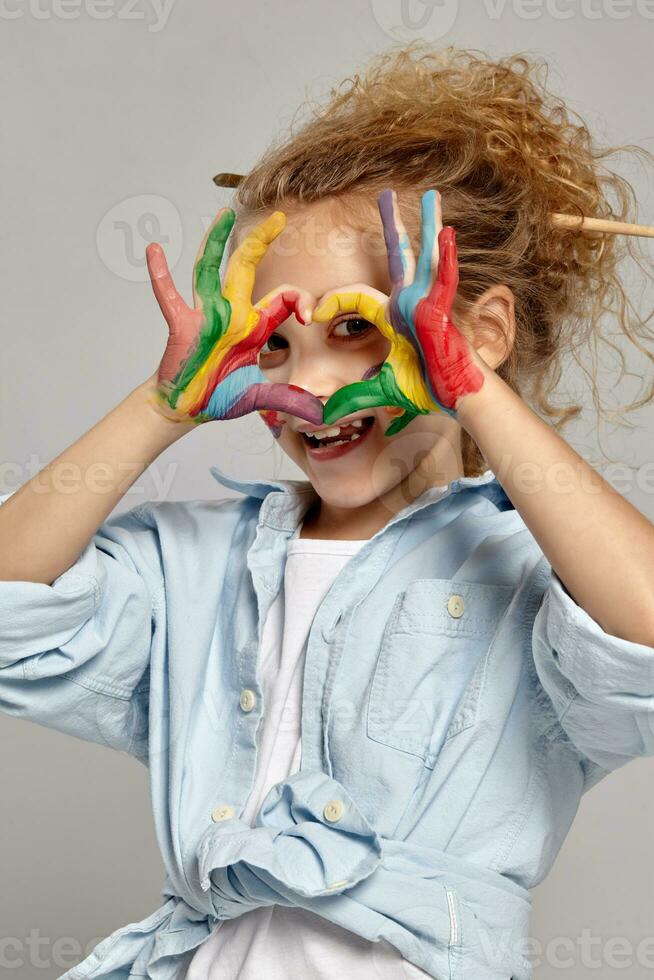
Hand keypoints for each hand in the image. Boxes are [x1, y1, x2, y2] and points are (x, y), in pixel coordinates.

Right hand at [145, 208, 323, 427]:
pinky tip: (153, 251)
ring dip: (214, 243)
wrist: (187, 409)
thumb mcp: (259, 397)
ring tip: (222, 215)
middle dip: (261, 242)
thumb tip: (320, 415)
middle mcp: (231, 314)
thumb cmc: (219, 396)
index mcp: (253, 327)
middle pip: (246, 268)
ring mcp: (204, 316)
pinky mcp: (181, 325)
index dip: (299, 300)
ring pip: (209, 271)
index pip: (282, 298)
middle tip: (280, 217)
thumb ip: (287, 400)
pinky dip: (159, 275)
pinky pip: (169, 296)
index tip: (310, 315)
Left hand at [317, 189, 485, 434]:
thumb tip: (322, 417)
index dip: (331, 303)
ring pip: (426, 257)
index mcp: (393, 315)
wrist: (453, 397)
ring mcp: (429, 303)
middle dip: (393, 225)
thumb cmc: (425, 389)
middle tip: (387, 194)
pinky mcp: (443, 310)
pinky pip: (444, 279)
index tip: (309, 315)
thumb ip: (350, 398)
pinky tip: (448, 233)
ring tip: (434, 196)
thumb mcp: (378, 390)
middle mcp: (410, 302)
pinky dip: (447, 257)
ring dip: (428, 227)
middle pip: (398, 256)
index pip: (355, 297)